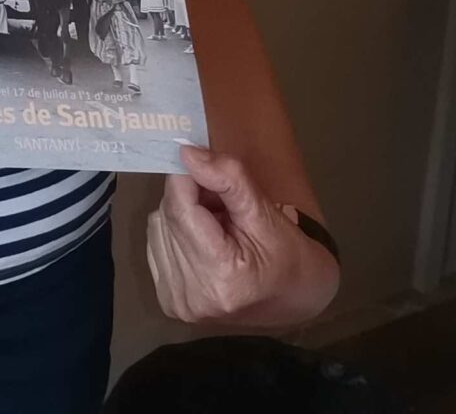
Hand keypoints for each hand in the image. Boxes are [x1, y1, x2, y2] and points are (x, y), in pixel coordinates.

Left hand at [146, 146, 339, 328]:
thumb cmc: (291, 258)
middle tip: (223, 204)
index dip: (186, 178)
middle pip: (168, 216)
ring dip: (182, 216)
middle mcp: (192, 295)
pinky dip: (177, 234)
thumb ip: (229, 179)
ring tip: (218, 227)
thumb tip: (186, 152)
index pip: (179, 208)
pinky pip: (157, 244)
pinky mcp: (170, 301)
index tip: (203, 164)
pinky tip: (204, 242)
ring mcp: (178, 302)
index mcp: (220, 276)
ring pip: (158, 227)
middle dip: (190, 198)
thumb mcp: (267, 214)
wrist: (298, 303)